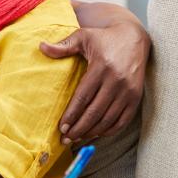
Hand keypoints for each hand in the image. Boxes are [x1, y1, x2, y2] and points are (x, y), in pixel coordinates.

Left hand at [41, 21, 149, 141]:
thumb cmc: (104, 38)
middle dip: (78, 129)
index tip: (61, 128)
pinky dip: (109, 130)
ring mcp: (128, 91)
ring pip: (108, 119)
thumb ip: (63, 45)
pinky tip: (96, 134)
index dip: (71, 114)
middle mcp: (116, 81)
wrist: (134, 38)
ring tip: (77, 139)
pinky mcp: (136, 97)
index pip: (83, 97)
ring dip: (92, 132)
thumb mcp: (83, 37)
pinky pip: (122, 120)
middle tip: (65, 139)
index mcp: (101, 67)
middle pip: (95, 112)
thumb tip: (41, 47)